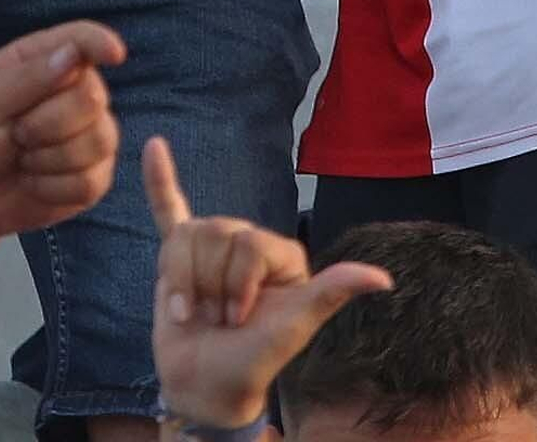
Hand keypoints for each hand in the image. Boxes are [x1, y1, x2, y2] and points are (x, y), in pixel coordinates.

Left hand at [0, 19, 123, 250]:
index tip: (114, 54)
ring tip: (22, 158)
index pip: (83, 39)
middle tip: (15, 134)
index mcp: (43, 59)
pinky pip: (92, 182)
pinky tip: (33, 183)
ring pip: (99, 140)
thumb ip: (28, 77)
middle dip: (48, 124)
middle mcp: (73, 91)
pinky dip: (54, 189)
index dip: (101, 44)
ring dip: (51, 159)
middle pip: (93, 96)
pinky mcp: (91, 176)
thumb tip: (75, 55)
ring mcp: (88, 134)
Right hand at [145, 135, 391, 429]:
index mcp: (280, 254)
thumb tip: (383, 277)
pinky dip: (159, 180)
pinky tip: (153, 147)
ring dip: (182, 283)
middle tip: (217, 319)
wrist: (207, 389)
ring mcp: (212, 248)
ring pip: (185, 238)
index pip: (249, 243)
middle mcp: (247, 243)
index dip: (238, 286)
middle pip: (215, 236)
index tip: (241, 320)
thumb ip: (330, 294)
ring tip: (194, 311)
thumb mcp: (293, 327)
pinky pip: (168, 210)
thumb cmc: (254, 362)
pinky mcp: (180, 256)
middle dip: (210, 288)